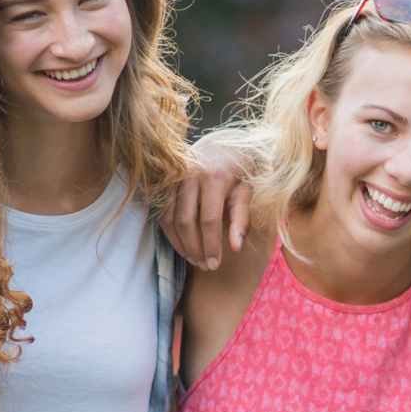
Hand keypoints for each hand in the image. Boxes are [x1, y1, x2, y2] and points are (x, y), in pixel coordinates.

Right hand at [161, 138, 252, 270]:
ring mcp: (174, 177)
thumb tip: (235, 248)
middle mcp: (190, 175)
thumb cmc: (240, 172)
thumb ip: (242, 219)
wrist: (223, 145)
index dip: (211, 245)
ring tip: (193, 259)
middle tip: (204, 265)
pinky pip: (162, 211)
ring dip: (180, 243)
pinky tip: (181, 245)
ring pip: (170, 218)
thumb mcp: (247, 192)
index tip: (214, 264)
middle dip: (195, 248)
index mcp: (215, 177)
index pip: (210, 220)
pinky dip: (169, 232)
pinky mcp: (164, 181)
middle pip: (187, 221)